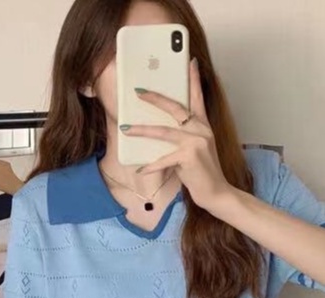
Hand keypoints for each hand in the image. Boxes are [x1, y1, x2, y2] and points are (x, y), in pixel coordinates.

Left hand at [122, 59, 233, 210]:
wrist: (215, 192)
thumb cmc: (201, 172)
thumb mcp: (192, 151)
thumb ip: (179, 140)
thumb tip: (156, 135)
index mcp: (203, 126)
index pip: (198, 97)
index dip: (193, 79)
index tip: (189, 61)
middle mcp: (201, 129)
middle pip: (176, 107)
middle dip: (156, 98)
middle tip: (138, 92)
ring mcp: (196, 142)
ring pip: (164, 131)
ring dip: (142, 130)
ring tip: (126, 128)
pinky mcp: (189, 157)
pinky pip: (163, 159)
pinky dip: (151, 165)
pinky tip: (140, 168)